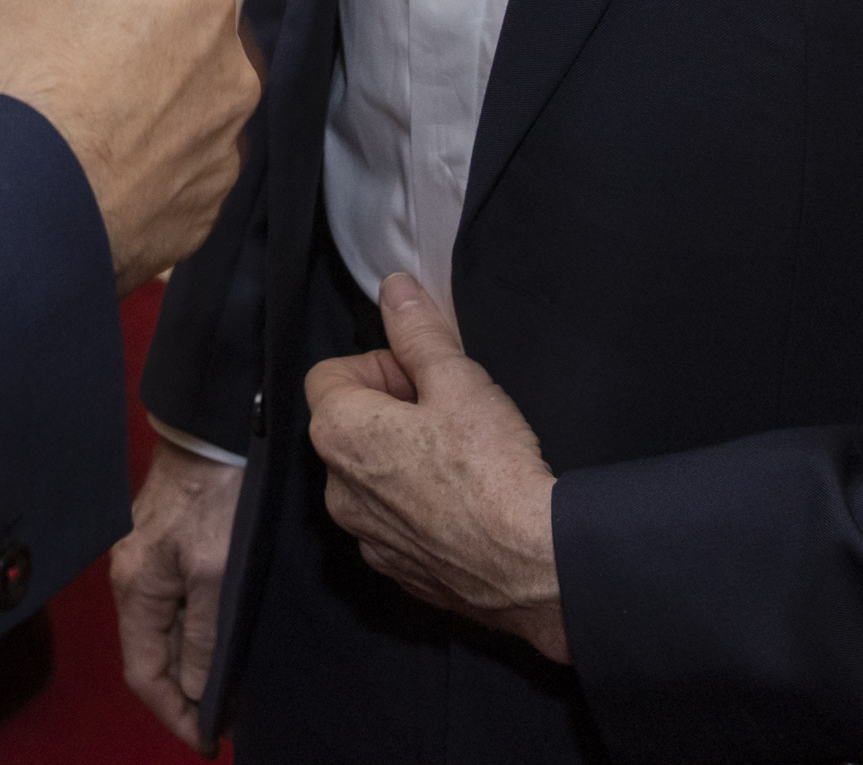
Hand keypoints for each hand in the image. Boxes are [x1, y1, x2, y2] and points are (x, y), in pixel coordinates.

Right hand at [0, 0, 256, 292]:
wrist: (23, 213)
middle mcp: (229, 73)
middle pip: (200, 32)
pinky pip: (186, 171)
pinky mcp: (203, 211)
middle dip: (155, 31)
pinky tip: (99, 169)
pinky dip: (155, 165)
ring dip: (160, 100)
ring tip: (90, 114)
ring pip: (197, 105)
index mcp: (195, 1)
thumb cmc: (23, 88)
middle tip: (88, 45)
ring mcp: (222, 148)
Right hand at [113, 443, 243, 748]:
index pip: (144, 673)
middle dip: (181, 698)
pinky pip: (168, 609)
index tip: (209, 742)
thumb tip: (196, 690)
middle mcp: (128, 579)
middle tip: (221, 725)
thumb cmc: (216, 497)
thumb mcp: (217, 572)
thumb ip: (203, 635)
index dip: (174, 715)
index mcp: (135, 589)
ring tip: (221, 693)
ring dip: (185, 669)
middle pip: (148, 657)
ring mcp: (141, 560)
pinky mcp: (159, 544)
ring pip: (159, 634)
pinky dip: (187, 638)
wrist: (214, 429)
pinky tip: (212, 644)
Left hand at [302, 273, 567, 661]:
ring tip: (460, 458)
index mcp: (340, 434)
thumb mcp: (458, 380)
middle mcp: (338, 491)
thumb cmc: (492, 473)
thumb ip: (418, 332)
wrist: (534, 565)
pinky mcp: (398, 571)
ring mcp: (366, 537)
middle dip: (391, 410)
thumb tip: (395, 291)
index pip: (329, 374)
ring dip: (402, 460)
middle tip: (448, 410)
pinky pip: (395, 524)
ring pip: (371, 478)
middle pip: (349, 426)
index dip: (378, 364)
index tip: (420, 374)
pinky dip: (418, 507)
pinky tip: (464, 502)